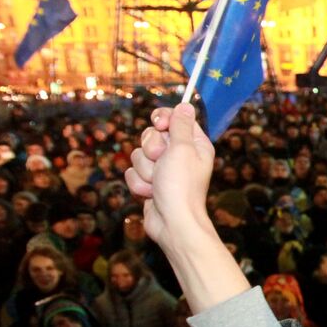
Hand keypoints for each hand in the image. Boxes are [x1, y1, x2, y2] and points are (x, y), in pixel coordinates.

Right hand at [126, 104, 215, 252]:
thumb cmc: (181, 186)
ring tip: (158, 183)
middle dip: (151, 148)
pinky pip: (133, 172)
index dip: (162, 119)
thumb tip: (185, 105)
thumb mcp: (183, 148)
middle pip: (151, 135)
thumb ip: (180, 125)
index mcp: (194, 144)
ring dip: (146, 169)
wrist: (173, 222)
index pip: (173, 118)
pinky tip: (151, 194)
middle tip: (161, 160)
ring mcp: (163, 170)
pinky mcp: (150, 183)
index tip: (160, 126)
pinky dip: (140, 183)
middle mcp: (179, 155)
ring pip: (139, 154)